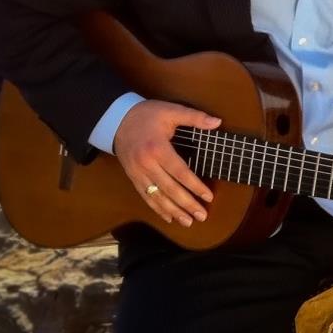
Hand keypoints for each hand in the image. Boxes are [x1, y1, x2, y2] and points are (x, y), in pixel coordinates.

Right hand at [113, 99, 220, 225]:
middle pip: (169, 189)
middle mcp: (146, 164)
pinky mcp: (133, 178)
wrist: (116, 120)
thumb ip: (194, 117)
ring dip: (173, 211)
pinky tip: (169, 217)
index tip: (208, 197)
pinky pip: (146, 196)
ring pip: (157, 196)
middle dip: (187, 204)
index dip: (195, 186)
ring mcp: (138, 173)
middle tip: (202, 216)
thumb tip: (217, 122)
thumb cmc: (146, 115)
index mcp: (158, 149)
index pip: (180, 172)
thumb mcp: (171, 110)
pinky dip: (157, 208)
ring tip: (188, 222)